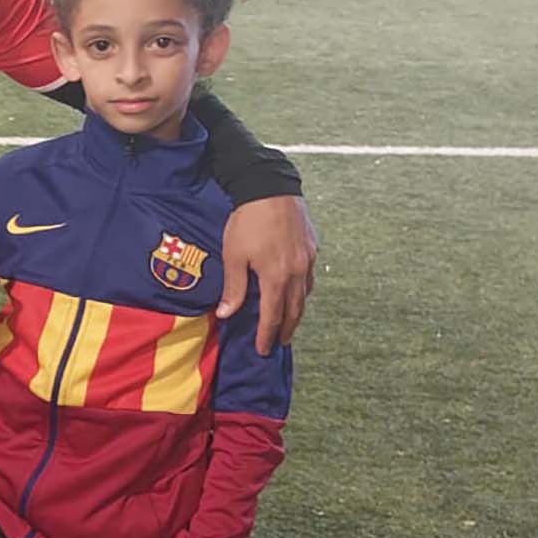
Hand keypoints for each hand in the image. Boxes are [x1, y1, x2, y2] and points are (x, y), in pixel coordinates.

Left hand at [219, 196, 316, 354]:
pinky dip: (303, 290)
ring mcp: (307, 259)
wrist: (270, 188)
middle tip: (280, 343)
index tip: (263, 349)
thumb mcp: (234, 255)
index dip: (267, 335)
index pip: (272, 316)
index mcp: (276, 277)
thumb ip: (233, 287)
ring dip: (297, 311)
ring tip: (289, 322)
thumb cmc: (247, 221)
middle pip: (294, 310)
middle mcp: (296, 272)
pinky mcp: (311, 246)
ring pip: (305, 294)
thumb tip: (226, 314)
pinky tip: (297, 291)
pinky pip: (309, 276)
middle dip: (286, 329)